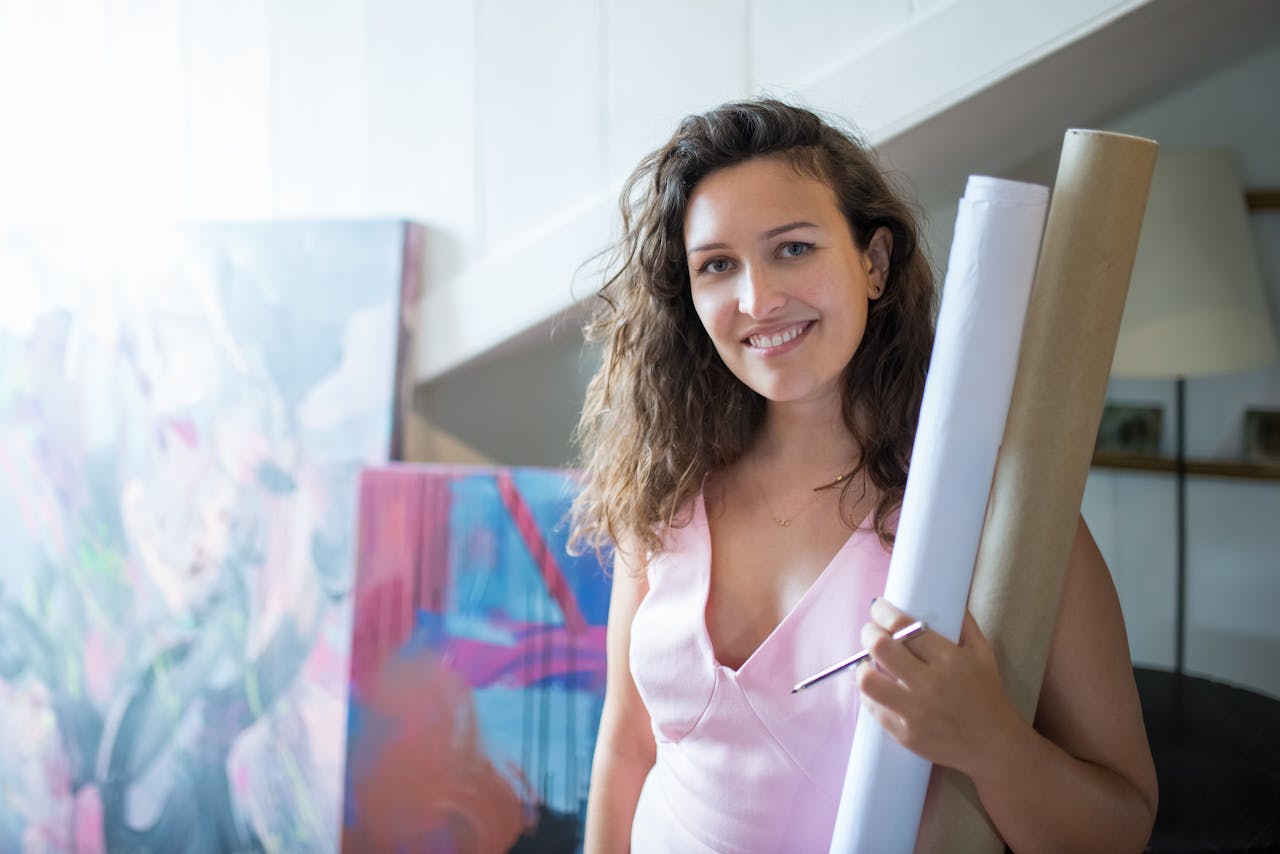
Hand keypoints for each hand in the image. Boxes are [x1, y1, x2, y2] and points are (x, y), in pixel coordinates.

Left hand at [855, 598, 1026, 776]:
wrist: (995, 746)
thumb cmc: (987, 694)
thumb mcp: (982, 653)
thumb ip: (964, 623)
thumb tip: (950, 594)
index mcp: (949, 660)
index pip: (904, 626)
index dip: (883, 611)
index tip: (878, 607)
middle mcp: (930, 685)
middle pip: (880, 648)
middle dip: (868, 633)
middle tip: (870, 631)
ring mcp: (915, 713)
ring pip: (868, 681)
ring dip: (863, 666)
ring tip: (869, 662)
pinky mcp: (905, 735)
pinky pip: (873, 709)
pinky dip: (871, 694)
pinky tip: (879, 687)